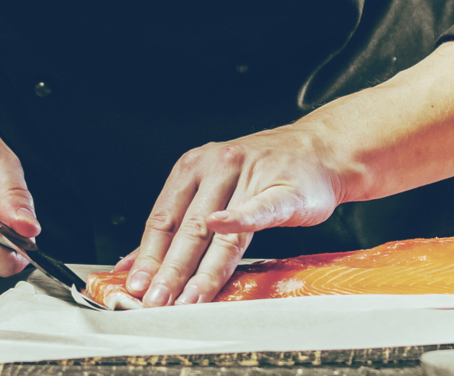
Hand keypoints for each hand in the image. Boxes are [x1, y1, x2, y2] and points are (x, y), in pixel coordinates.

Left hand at [120, 124, 345, 306]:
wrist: (320, 151)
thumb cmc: (265, 172)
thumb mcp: (213, 188)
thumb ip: (177, 225)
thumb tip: (132, 265)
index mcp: (193, 167)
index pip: (163, 218)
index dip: (148, 256)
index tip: (136, 288)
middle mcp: (217, 166)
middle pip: (188, 228)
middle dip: (170, 271)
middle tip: (156, 302)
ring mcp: (251, 176)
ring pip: (222, 232)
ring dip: (203, 270)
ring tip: (189, 298)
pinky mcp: (284, 190)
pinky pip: (260, 209)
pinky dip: (240, 218)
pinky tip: (223, 228)